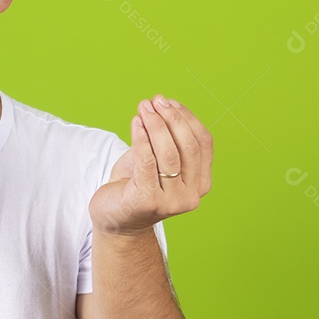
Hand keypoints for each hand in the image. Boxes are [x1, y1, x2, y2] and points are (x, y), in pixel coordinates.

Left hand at [89, 94, 212, 234]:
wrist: (114, 218)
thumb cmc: (136, 185)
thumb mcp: (158, 160)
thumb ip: (168, 139)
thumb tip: (165, 106)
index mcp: (201, 184)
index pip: (203, 144)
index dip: (188, 119)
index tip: (170, 102)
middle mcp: (191, 195)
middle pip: (188, 147)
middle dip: (172, 118)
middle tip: (155, 101)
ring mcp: (171, 201)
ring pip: (168, 154)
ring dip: (155, 124)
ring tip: (143, 108)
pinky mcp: (147, 201)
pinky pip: (147, 161)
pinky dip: (142, 138)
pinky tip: (136, 122)